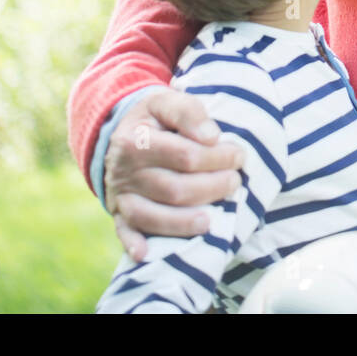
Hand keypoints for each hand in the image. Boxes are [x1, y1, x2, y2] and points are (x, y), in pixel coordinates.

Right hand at [104, 89, 244, 261]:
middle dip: (211, 188)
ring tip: (213, 219)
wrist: (117, 131)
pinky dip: (134, 244)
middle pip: (174, 189)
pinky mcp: (118, 213)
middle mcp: (125, 171)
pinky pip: (124, 232)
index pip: (185, 156)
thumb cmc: (153, 118)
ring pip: (153, 216)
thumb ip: (188, 111)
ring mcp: (121, 195)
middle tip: (235, 182)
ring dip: (185, 222)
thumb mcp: (165, 101)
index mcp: (137, 140)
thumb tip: (211, 136)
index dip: (217, 158)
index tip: (239, 155)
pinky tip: (146, 254)